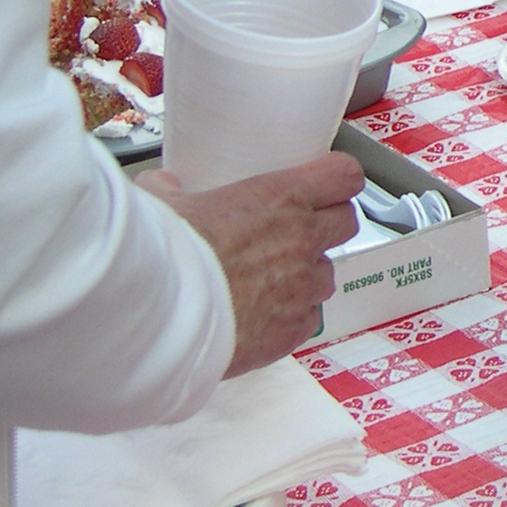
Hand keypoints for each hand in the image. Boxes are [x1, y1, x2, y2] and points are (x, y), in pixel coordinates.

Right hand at [142, 152, 365, 375]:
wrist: (160, 318)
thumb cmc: (166, 255)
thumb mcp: (163, 208)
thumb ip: (169, 192)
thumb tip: (163, 185)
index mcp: (281, 199)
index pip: (343, 176)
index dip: (339, 179)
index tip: (329, 182)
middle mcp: (302, 240)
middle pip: (346, 223)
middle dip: (329, 224)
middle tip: (301, 230)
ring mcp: (302, 287)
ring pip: (328, 274)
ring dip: (309, 274)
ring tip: (274, 280)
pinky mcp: (292, 330)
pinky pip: (310, 318)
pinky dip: (293, 316)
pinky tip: (265, 317)